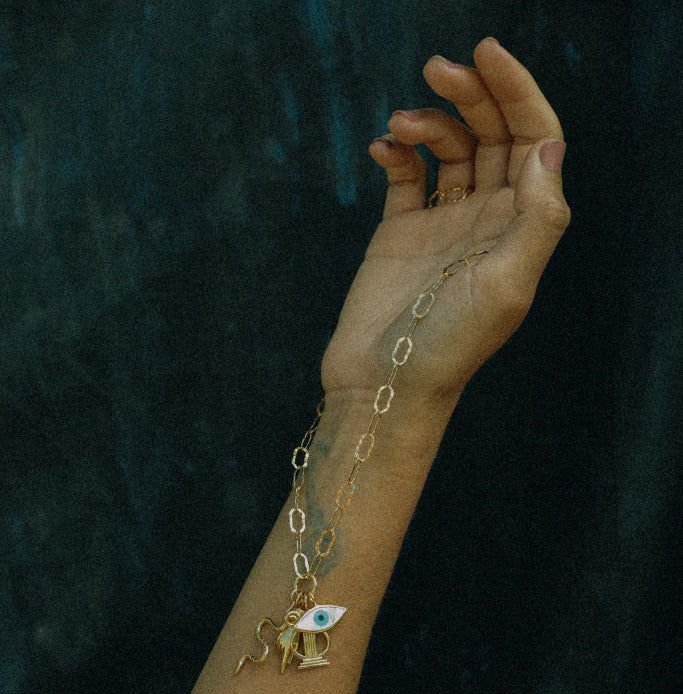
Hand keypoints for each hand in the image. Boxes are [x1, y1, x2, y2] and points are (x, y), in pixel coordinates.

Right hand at [321, 38, 569, 404]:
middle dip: (472, 94)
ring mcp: (443, 224)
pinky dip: (396, 151)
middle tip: (438, 68)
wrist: (384, 384)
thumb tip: (550, 146)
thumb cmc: (449, 345)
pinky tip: (383, 148)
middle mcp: (487, 220)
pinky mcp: (400, 232)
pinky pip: (405, 175)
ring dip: (430, 120)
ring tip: (401, 121)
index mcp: (520, 227)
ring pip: (448, 147)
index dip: (518, 92)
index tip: (487, 55)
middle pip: (492, 134)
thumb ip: (539, 216)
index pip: (533, 140)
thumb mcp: (507, 283)